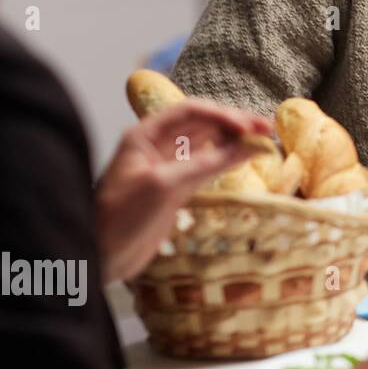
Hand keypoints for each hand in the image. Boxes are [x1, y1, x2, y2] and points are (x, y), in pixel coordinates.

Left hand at [95, 102, 273, 282]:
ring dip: (235, 140)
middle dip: (235, 123)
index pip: (190, 111)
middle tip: (267, 127)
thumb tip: (246, 147)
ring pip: (209, 144)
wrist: (100, 257)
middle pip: (203, 124)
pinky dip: (229, 160)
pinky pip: (208, 166)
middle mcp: (157, 145)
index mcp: (144, 136)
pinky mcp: (177, 187)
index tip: (247, 127)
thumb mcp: (164, 186)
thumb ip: (206, 164)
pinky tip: (245, 157)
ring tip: (264, 139)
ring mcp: (168, 166)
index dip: (221, 115)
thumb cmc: (121, 218)